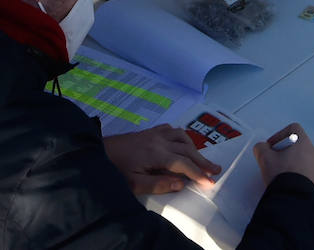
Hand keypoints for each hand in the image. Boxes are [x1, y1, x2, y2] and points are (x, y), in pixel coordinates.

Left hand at [104, 124, 220, 194]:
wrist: (97, 150)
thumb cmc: (115, 169)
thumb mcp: (134, 183)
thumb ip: (158, 184)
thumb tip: (181, 184)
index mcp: (156, 154)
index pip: (183, 164)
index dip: (198, 173)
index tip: (210, 182)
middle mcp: (159, 140)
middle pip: (187, 149)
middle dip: (202, 160)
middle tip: (216, 170)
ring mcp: (154, 133)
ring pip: (182, 136)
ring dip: (194, 147)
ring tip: (201, 159)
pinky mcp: (149, 131)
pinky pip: (172, 130)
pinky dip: (181, 136)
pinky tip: (182, 143)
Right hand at [253, 124, 313, 197]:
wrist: (296, 200)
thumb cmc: (282, 175)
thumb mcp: (265, 159)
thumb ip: (261, 148)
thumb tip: (262, 147)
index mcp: (303, 143)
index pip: (294, 129)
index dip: (280, 135)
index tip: (271, 147)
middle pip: (299, 146)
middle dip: (285, 152)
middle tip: (274, 162)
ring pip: (304, 161)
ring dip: (293, 165)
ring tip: (282, 177)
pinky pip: (309, 175)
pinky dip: (299, 177)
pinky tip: (290, 186)